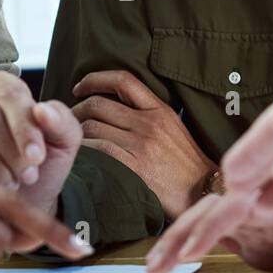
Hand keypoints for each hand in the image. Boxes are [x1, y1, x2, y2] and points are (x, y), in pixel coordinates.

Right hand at [0, 71, 80, 222]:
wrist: (23, 201)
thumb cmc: (42, 165)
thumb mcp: (63, 143)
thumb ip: (61, 121)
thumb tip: (42, 110)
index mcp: (1, 87)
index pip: (9, 92)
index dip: (24, 125)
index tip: (37, 157)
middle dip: (11, 150)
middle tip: (28, 176)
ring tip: (12, 184)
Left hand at [72, 70, 214, 218]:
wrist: (203, 193)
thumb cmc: (187, 164)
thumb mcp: (174, 128)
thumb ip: (149, 114)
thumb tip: (116, 105)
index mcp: (160, 110)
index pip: (122, 80)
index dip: (95, 79)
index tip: (79, 87)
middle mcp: (148, 123)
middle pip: (97, 104)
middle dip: (76, 110)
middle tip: (69, 119)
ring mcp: (139, 145)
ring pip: (91, 127)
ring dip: (75, 131)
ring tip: (71, 140)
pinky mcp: (132, 167)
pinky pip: (96, 150)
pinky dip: (82, 150)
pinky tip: (79, 156)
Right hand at [148, 190, 272, 272]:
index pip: (247, 198)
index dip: (217, 223)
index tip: (192, 251)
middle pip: (222, 199)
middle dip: (186, 229)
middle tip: (155, 266)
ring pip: (220, 209)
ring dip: (188, 233)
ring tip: (158, 265)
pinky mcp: (272, 221)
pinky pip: (231, 223)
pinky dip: (205, 238)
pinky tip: (186, 259)